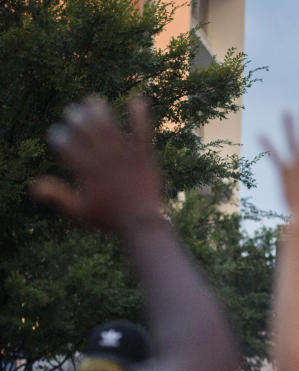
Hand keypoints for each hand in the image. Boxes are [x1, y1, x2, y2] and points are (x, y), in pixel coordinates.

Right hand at [30, 95, 165, 231]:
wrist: (142, 222)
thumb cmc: (109, 219)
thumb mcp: (79, 212)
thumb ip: (57, 197)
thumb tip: (33, 185)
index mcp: (85, 169)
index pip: (64, 143)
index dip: (57, 135)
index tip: (58, 136)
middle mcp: (103, 156)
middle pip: (84, 127)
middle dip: (75, 117)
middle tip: (73, 114)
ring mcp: (124, 153)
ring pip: (109, 124)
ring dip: (99, 109)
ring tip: (93, 101)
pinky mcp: (144, 154)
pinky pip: (142, 130)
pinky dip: (139, 114)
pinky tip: (137, 99)